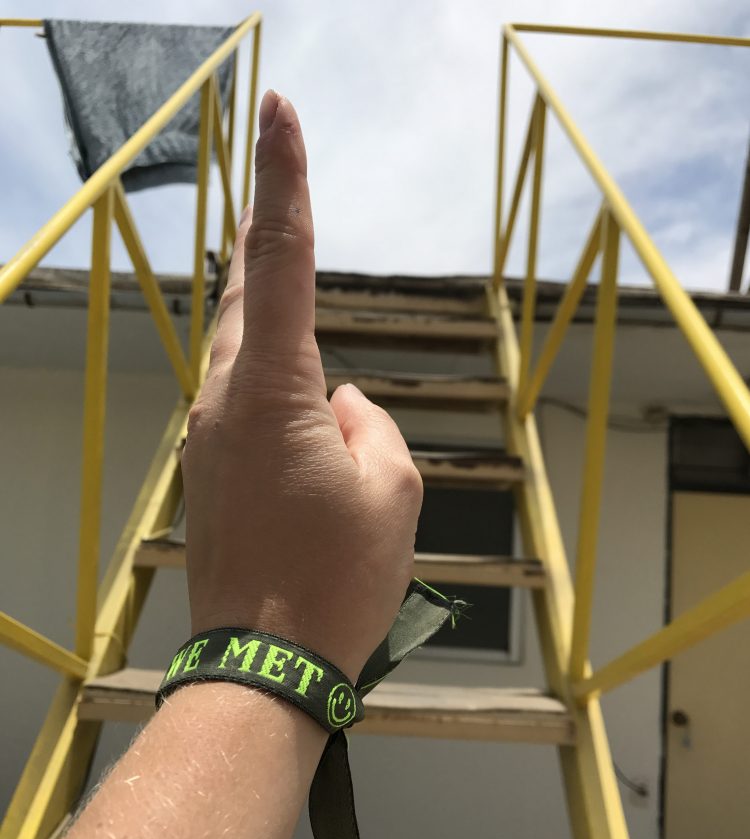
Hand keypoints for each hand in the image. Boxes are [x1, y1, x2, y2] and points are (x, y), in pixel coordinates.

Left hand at [181, 90, 422, 681]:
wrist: (266, 660)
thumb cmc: (338, 578)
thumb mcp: (391, 487)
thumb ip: (369, 423)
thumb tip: (341, 404)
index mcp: (276, 391)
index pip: (281, 262)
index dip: (285, 182)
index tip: (281, 112)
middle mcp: (226, 402)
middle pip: (245, 296)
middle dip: (262, 236)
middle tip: (271, 176)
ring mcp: (209, 439)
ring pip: (241, 352)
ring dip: (265, 312)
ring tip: (279, 279)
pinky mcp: (210, 472)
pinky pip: (241, 401)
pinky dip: (267, 377)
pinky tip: (291, 393)